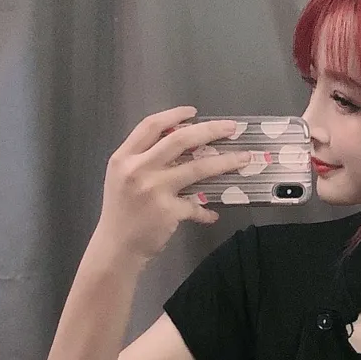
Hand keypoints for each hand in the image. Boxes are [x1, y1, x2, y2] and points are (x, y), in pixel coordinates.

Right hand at [95, 105, 254, 263]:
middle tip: (231, 128)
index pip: (150, 126)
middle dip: (210, 130)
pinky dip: (206, 211)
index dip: (174, 115)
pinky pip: (197, 206)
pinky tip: (212, 214)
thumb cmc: (121, 212)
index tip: (194, 112)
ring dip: (225, 162)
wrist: (116, 247)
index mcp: (125, 157)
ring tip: (243, 158)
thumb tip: (179, 147)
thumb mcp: (122, 178)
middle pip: (180, 140)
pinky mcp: (169, 211)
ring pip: (198, 168)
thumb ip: (144, 160)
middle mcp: (138, 168)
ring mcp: (154, 189)